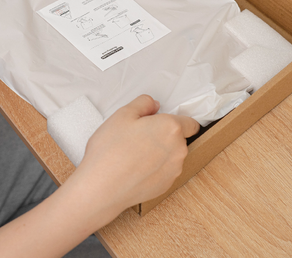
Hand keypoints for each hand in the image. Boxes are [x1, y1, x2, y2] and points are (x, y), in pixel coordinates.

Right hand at [71, 95, 199, 226]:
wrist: (101, 188)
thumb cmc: (110, 151)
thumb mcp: (123, 114)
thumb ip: (143, 103)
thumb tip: (154, 105)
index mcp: (171, 128)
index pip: (191, 123)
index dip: (177, 120)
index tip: (163, 122)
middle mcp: (178, 149)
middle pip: (179, 138)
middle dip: (164, 134)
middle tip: (140, 135)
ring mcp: (173, 170)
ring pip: (172, 154)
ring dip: (160, 151)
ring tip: (135, 153)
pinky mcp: (166, 185)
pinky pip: (165, 170)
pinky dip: (155, 168)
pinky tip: (135, 168)